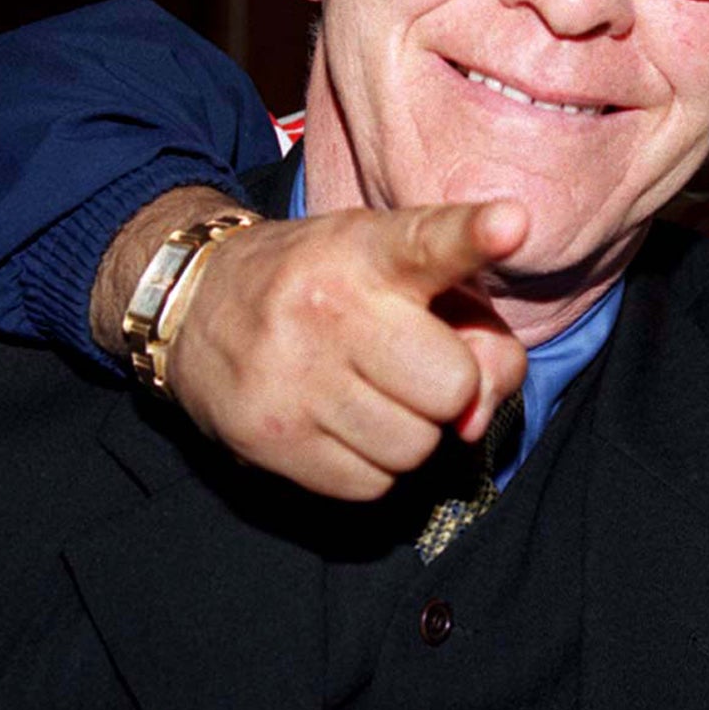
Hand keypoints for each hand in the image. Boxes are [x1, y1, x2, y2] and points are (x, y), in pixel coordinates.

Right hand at [98, 189, 529, 498]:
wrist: (197, 305)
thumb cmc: (331, 289)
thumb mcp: (402, 276)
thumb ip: (475, 329)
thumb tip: (477, 418)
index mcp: (368, 250)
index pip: (429, 242)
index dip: (474, 236)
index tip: (511, 224)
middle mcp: (329, 306)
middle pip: (451, 387)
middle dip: (446, 389)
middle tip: (409, 367)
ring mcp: (292, 376)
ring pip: (414, 448)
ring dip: (407, 432)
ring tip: (368, 393)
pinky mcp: (267, 437)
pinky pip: (371, 485)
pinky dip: (369, 465)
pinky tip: (338, 424)